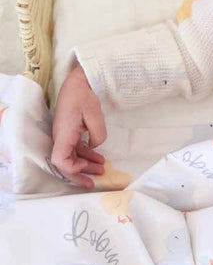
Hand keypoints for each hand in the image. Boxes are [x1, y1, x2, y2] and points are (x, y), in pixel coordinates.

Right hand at [51, 65, 106, 187]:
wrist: (78, 82)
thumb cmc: (83, 96)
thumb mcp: (95, 115)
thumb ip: (97, 134)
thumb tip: (94, 146)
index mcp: (64, 134)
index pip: (59, 160)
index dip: (71, 169)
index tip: (86, 169)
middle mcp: (61, 137)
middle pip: (65, 163)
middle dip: (80, 174)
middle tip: (94, 182)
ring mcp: (64, 135)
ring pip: (72, 157)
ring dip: (86, 164)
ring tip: (102, 169)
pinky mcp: (70, 133)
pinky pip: (76, 149)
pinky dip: (86, 155)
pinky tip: (99, 157)